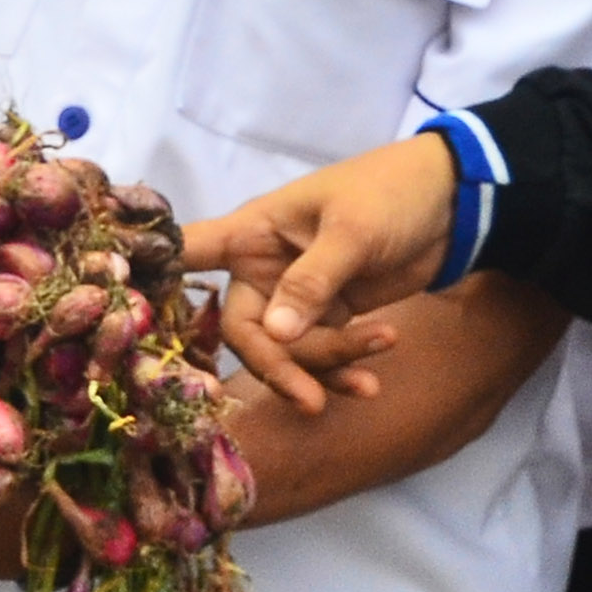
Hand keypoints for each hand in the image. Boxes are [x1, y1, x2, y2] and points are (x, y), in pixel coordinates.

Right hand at [187, 134, 462, 409]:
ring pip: (288, 351)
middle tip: (310, 397)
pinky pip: (322, 355)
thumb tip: (275, 336)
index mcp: (253, 231)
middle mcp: (262, 267)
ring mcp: (294, 296)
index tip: (138, 320)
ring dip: (325, 368)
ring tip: (370, 379)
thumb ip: (312, 282)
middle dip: (278, 365)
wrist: (453, 203)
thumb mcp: (353, 234)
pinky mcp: (329, 315)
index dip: (160, 280)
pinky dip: (343, 370)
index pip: (191, 253)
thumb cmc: (391, 195)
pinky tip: (371, 382)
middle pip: (244, 330)